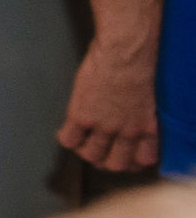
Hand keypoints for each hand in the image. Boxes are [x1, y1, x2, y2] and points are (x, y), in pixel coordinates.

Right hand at [58, 39, 160, 171]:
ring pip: (91, 155)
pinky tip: (67, 130)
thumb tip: (131, 116)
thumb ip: (141, 113)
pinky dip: (66, 138)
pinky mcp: (81, 117)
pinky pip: (69, 140)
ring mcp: (103, 126)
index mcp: (147, 126)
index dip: (132, 161)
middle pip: (115, 163)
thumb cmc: (140, 64)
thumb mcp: (150, 96)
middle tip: (100, 151)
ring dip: (85, 150)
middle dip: (106, 160)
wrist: (124, 54)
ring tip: (82, 140)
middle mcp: (126, 131)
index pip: (142, 159)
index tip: (127, 156)